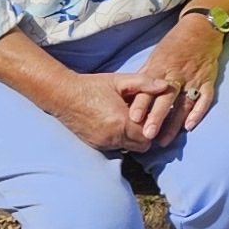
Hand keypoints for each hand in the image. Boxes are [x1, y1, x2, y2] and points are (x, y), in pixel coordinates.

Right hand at [40, 64, 159, 153]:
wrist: (63, 96)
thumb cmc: (93, 86)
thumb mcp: (119, 81)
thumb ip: (144, 83)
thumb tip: (165, 85)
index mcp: (121, 122)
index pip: (150, 134)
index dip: (154, 125)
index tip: (154, 113)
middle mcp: (113, 137)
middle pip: (143, 145)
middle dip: (147, 134)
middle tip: (145, 118)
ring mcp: (104, 143)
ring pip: (130, 148)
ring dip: (135, 137)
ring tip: (132, 120)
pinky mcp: (97, 146)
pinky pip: (117, 147)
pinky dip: (122, 139)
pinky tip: (119, 124)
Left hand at [114, 12, 223, 144]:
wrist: (201, 29)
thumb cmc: (174, 45)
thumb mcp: (156, 57)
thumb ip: (145, 76)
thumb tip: (131, 94)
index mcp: (161, 68)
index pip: (149, 88)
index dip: (142, 103)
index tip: (133, 118)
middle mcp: (177, 75)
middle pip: (166, 99)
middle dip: (157, 117)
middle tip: (148, 135)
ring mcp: (194, 78)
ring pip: (183, 103)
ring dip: (174, 123)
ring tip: (165, 140)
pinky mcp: (208, 81)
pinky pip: (204, 98)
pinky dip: (198, 112)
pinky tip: (190, 126)